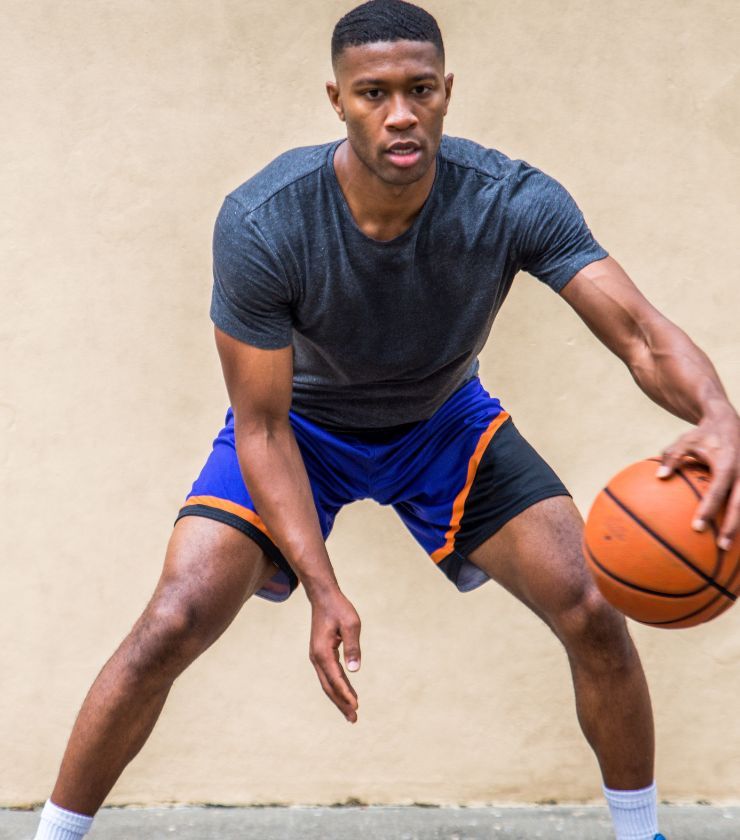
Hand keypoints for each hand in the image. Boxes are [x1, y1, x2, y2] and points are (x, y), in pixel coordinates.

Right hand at [308, 589, 361, 722]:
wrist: (324, 597)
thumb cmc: (339, 608)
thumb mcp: (351, 624)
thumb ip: (353, 646)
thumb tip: (355, 670)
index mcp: (323, 652)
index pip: (336, 679)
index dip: (346, 693)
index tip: (356, 706)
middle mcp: (317, 657)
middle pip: (329, 687)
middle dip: (341, 703)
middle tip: (354, 719)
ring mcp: (317, 657)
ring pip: (327, 683)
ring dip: (339, 698)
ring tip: (351, 713)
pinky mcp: (320, 655)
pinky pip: (329, 676)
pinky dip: (337, 687)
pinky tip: (346, 694)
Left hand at [657, 407, 739, 549]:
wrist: (727, 421)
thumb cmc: (702, 435)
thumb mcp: (685, 441)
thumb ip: (672, 457)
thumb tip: (659, 477)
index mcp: (726, 464)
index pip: (717, 492)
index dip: (708, 510)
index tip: (697, 528)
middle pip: (739, 505)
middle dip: (732, 527)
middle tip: (721, 547)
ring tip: (728, 548)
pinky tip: (734, 535)